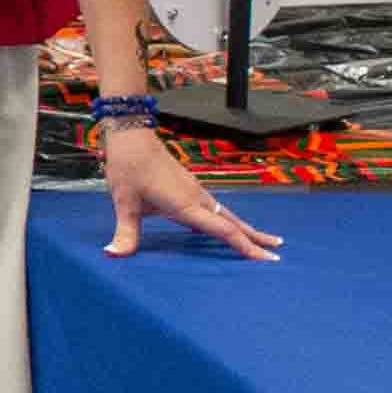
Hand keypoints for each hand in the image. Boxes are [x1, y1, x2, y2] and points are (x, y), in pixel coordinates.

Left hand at [100, 118, 280, 262]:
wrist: (132, 135)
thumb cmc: (128, 168)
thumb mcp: (124, 202)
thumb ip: (125, 232)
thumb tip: (113, 254)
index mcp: (186, 205)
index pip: (223, 230)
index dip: (245, 246)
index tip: (266, 258)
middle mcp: (197, 198)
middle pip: (233, 221)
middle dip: (255, 237)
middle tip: (278, 250)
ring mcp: (195, 190)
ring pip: (226, 213)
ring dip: (244, 227)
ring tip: (262, 239)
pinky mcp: (190, 186)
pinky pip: (215, 207)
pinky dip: (227, 219)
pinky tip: (225, 226)